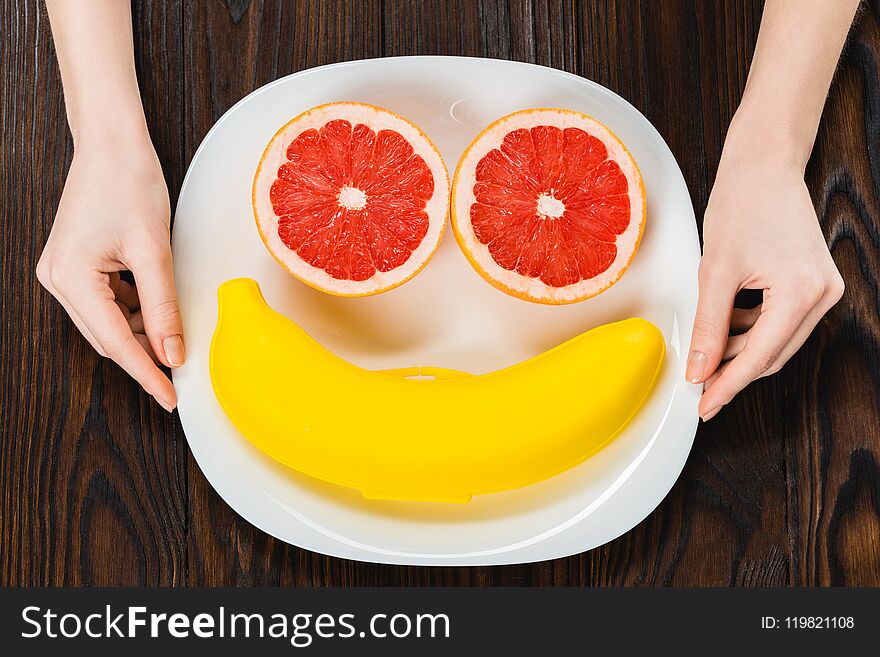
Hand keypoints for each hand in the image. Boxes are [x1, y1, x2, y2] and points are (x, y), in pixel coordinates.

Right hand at [37, 133, 183, 410]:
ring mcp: (63, 273)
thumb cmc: (129, 183)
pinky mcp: (76, 266)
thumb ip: (163, 307)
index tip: (170, 397)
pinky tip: (156, 310)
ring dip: (141, 334)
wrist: (112, 144)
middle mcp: (58, 279)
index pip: (117, 343)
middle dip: (145, 356)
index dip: (147, 374)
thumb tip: (173, 352)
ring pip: (109, 324)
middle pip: (108, 338)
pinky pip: (107, 304)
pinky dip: (134, 314)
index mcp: (71, 278)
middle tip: (180, 374)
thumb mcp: (153, 251)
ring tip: (174, 336)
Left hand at [686, 133, 843, 420]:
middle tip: (697, 383)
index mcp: (802, 291)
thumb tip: (699, 370)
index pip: (760, 356)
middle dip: (733, 370)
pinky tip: (727, 319)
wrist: (764, 164)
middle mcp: (823, 294)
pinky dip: (752, 328)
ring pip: (777, 340)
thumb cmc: (741, 204)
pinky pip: (782, 321)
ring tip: (707, 345)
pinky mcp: (815, 282)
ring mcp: (824, 288)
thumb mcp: (715, 272)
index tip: (703, 405)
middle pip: (773, 354)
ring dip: (741, 348)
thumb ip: (708, 327)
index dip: (727, 385)